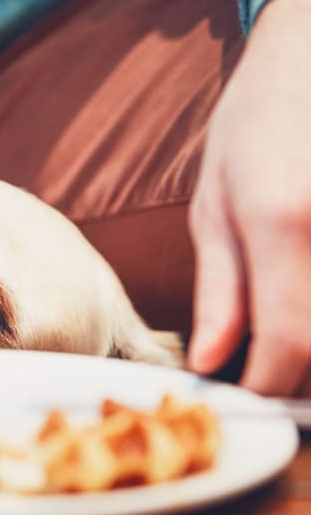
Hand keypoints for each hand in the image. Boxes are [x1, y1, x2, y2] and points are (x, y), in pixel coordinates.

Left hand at [188, 0, 310, 395]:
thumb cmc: (260, 119)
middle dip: (303, 374)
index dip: (270, 386)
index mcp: (283, 222)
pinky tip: (302, 294)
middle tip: (272, 369)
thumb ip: (221, 289)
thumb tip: (213, 360)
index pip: (289, 345)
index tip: (249, 395)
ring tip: (287, 328)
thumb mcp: (217, 202)